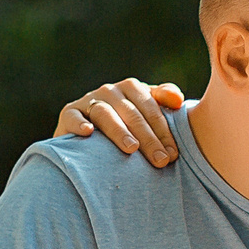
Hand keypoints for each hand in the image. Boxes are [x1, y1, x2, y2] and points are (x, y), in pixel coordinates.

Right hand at [55, 79, 184, 166]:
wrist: (86, 137)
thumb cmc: (125, 125)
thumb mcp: (145, 110)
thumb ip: (163, 101)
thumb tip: (179, 101)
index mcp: (131, 88)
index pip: (151, 108)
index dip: (164, 131)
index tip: (173, 154)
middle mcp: (110, 91)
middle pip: (132, 113)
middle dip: (148, 138)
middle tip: (160, 160)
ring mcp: (88, 101)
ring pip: (105, 114)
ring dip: (119, 131)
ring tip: (132, 148)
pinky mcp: (68, 113)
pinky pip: (73, 117)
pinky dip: (79, 124)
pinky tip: (88, 133)